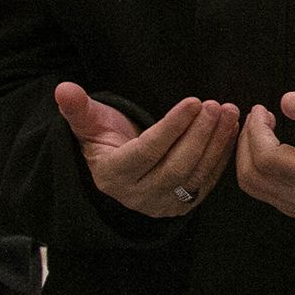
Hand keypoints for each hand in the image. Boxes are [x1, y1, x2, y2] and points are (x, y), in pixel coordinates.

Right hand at [54, 83, 238, 218]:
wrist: (120, 172)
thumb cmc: (106, 141)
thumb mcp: (89, 124)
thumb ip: (78, 109)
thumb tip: (63, 88)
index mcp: (113, 175)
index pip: (147, 151)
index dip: (172, 127)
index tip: (193, 101)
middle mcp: (137, 195)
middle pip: (176, 166)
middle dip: (200, 134)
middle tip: (216, 105)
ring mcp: (162, 204)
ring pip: (195, 175)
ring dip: (217, 143)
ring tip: (229, 113)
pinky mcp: (182, 205)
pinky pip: (207, 182)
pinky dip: (222, 156)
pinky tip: (231, 130)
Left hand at [237, 92, 294, 219]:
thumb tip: (287, 102)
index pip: (269, 159)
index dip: (257, 132)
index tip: (261, 109)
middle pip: (253, 173)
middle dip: (247, 140)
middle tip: (258, 114)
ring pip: (250, 182)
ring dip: (246, 151)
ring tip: (260, 126)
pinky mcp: (291, 206)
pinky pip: (257, 186)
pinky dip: (251, 163)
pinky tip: (264, 143)